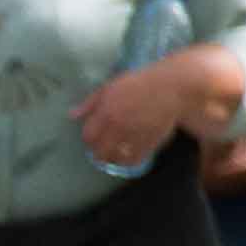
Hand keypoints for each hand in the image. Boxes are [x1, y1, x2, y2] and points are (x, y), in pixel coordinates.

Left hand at [72, 60, 204, 170]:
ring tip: (112, 158)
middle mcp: (118, 126)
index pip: (88, 136)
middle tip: (100, 152)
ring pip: (116, 158)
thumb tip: (72, 115)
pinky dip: (129, 162)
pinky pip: (135, 159)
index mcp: (105, 111)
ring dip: (112, 160)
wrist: (172, 87)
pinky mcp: (151, 141)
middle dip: (98, 153)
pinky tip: (127, 159)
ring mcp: (135, 135)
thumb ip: (90, 103)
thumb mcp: (110, 87)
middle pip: (100, 150)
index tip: (92, 140)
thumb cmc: (139, 83)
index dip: (88, 140)